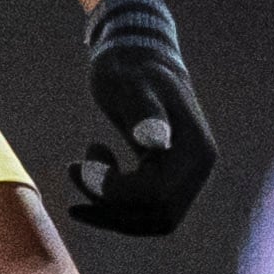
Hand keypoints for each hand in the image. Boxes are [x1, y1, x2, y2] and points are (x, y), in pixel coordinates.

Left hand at [65, 0, 215, 236]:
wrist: (136, 54)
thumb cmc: (128, 66)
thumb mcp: (129, 84)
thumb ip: (144, 112)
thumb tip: (155, 143)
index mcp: (196, 149)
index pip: (158, 195)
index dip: (116, 191)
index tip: (81, 164)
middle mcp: (198, 169)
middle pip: (156, 215)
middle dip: (109, 203)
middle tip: (74, 168)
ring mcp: (186, 177)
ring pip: (148, 220)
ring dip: (107, 207)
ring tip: (77, 168)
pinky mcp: (167, 179)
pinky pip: (142, 211)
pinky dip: (110, 205)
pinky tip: (85, 177)